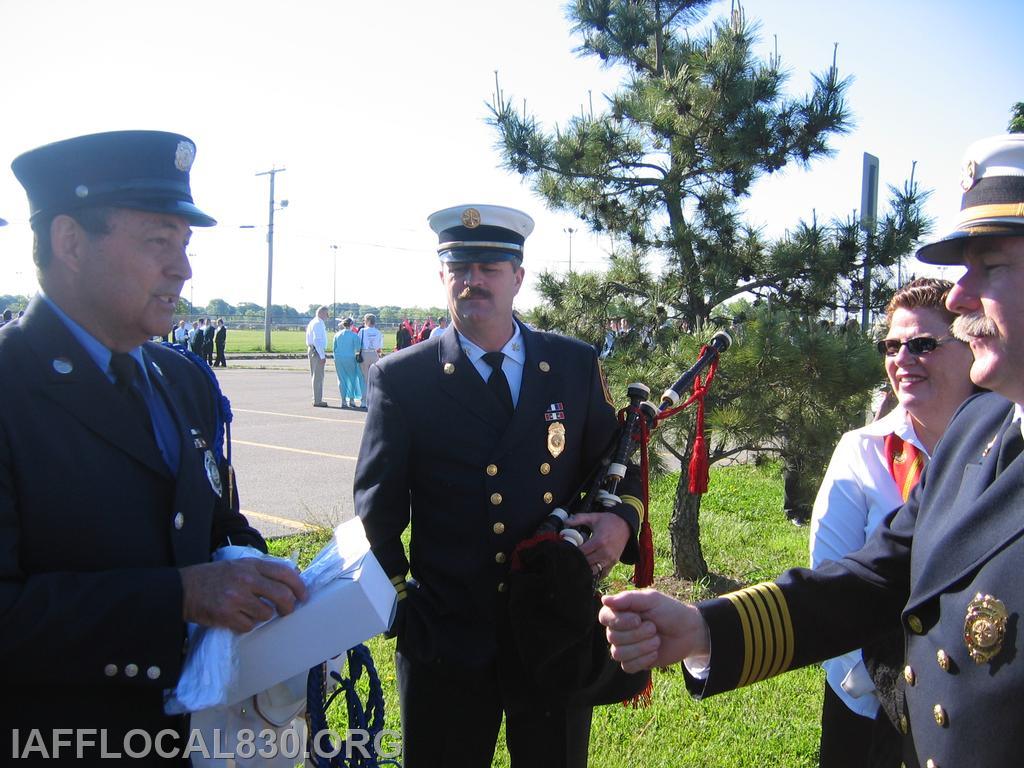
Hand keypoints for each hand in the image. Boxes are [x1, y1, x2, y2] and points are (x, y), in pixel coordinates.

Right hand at [180, 558, 307, 632]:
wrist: (183, 589)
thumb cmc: (214, 577)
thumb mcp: (239, 566)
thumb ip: (262, 571)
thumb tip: (292, 576)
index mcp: (251, 565)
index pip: (285, 573)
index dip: (299, 586)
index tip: (304, 596)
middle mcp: (246, 579)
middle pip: (282, 595)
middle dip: (289, 606)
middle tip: (287, 611)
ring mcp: (236, 597)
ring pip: (266, 613)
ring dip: (263, 616)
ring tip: (251, 612)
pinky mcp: (226, 614)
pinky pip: (249, 625)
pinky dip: (246, 625)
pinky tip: (238, 619)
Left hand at [566, 511, 629, 576]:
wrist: (625, 525)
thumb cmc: (608, 521)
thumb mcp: (593, 517)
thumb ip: (579, 518)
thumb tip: (566, 521)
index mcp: (599, 541)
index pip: (582, 552)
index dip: (573, 553)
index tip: (567, 550)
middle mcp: (605, 552)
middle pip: (586, 563)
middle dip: (577, 560)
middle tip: (571, 557)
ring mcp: (610, 559)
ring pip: (594, 570)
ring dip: (586, 568)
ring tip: (580, 562)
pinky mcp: (613, 563)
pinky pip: (603, 574)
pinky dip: (595, 573)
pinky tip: (589, 568)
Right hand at [599, 589, 709, 672]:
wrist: (688, 632)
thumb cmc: (669, 611)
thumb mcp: (652, 599)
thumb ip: (628, 599)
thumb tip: (604, 600)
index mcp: (621, 611)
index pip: (604, 617)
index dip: (619, 621)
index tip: (637, 619)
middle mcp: (619, 629)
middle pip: (612, 637)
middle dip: (637, 634)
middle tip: (654, 628)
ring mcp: (625, 647)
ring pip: (618, 653)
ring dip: (641, 648)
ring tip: (656, 640)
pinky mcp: (634, 662)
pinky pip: (627, 667)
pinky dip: (643, 660)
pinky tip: (654, 653)